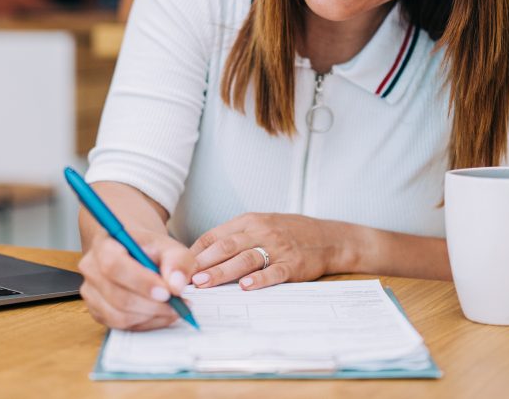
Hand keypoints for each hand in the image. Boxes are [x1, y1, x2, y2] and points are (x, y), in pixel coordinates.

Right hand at [78, 229, 196, 330]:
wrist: (135, 252)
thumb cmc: (149, 249)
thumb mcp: (169, 246)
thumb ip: (177, 261)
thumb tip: (176, 285)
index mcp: (105, 244)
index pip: (114, 265)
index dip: (140, 282)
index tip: (166, 292)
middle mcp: (92, 268)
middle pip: (117, 296)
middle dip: (152, 305)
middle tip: (178, 305)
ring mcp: (91, 292)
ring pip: (119, 316)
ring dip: (151, 316)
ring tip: (173, 309)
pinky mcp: (97, 311)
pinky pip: (120, 326)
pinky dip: (145, 323)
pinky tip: (160, 313)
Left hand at [189, 213, 341, 289]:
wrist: (328, 238)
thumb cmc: (288, 232)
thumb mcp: (260, 225)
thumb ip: (234, 237)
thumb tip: (200, 254)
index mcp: (248, 221)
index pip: (215, 235)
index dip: (196, 252)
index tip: (180, 266)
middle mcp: (261, 232)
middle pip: (226, 247)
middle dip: (204, 263)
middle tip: (186, 276)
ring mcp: (277, 248)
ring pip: (245, 259)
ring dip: (223, 272)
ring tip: (205, 283)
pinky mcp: (293, 265)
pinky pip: (274, 272)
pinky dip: (260, 279)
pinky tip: (246, 287)